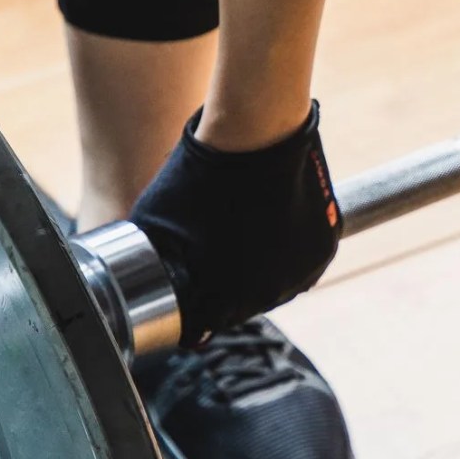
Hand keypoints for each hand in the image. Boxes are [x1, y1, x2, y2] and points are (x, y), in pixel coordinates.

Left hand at [129, 103, 341, 345]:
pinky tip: (267, 227)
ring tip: (241, 236)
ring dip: (257, 273)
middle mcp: (266, 295)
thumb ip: (156, 263)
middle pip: (240, 308)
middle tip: (213, 257)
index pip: (203, 324)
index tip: (187, 292)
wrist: (256, 134)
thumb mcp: (157, 222)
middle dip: (224, 290)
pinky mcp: (322, 249)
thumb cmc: (200, 173)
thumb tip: (137, 281)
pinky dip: (285, 253)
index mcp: (223, 298)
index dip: (191, 310)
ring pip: (274, 287)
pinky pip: (300, 264)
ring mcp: (299, 273)